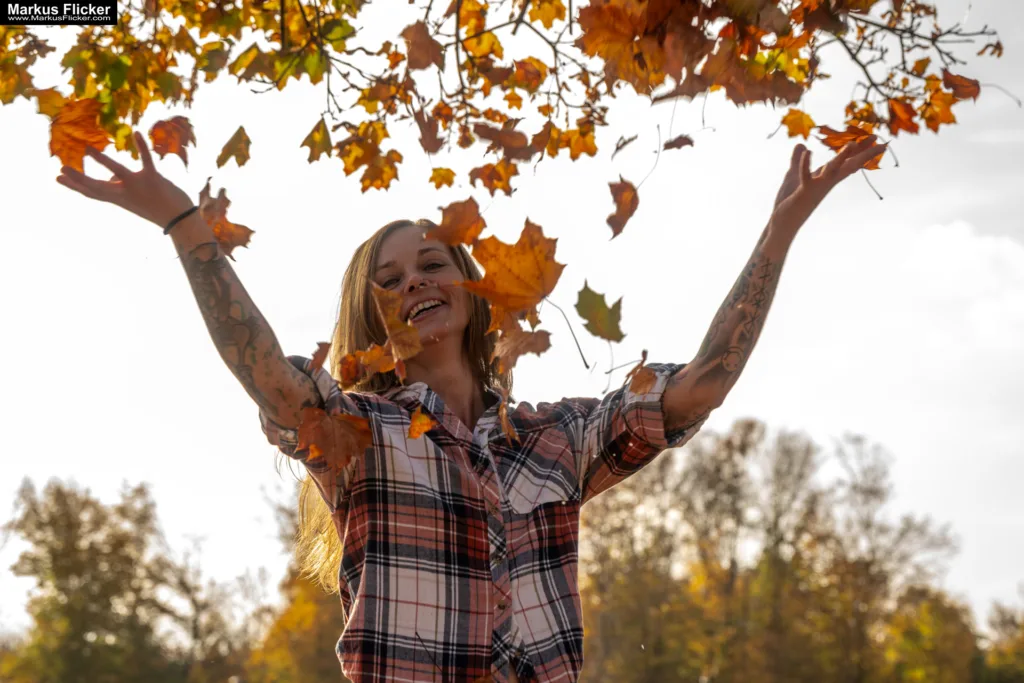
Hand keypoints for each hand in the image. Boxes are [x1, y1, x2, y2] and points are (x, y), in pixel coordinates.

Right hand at [56, 131, 195, 229]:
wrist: (179, 220)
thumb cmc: (156, 208)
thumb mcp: (134, 201)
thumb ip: (120, 189)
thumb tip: (110, 178)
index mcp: (119, 199)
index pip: (92, 193)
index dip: (75, 186)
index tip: (58, 177)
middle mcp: (126, 193)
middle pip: (98, 187)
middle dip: (78, 179)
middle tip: (60, 169)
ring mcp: (139, 185)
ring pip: (118, 171)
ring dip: (104, 161)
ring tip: (88, 149)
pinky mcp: (154, 179)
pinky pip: (146, 161)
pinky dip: (142, 147)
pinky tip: (137, 133)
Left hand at [770, 136, 887, 234]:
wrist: (783, 223)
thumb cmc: (790, 201)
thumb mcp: (793, 176)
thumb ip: (796, 161)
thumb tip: (800, 145)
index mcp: (826, 177)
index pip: (847, 161)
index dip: (861, 149)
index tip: (876, 138)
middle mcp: (826, 182)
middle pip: (848, 165)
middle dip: (864, 154)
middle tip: (881, 142)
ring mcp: (816, 187)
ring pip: (832, 171)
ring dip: (840, 158)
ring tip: (852, 143)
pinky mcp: (803, 192)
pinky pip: (805, 177)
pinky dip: (805, 164)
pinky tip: (807, 152)